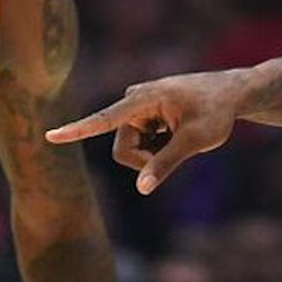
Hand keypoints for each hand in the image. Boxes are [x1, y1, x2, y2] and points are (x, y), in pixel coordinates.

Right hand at [46, 72, 243, 194]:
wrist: (233, 93)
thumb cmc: (217, 112)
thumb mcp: (196, 140)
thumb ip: (166, 163)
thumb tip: (141, 189)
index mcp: (144, 99)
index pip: (104, 119)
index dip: (77, 130)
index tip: (49, 136)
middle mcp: (135, 100)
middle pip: (124, 148)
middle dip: (146, 160)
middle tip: (179, 151)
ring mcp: (138, 108)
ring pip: (132, 148)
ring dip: (155, 153)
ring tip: (182, 138)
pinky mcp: (144, 115)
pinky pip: (142, 143)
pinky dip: (160, 147)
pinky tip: (179, 132)